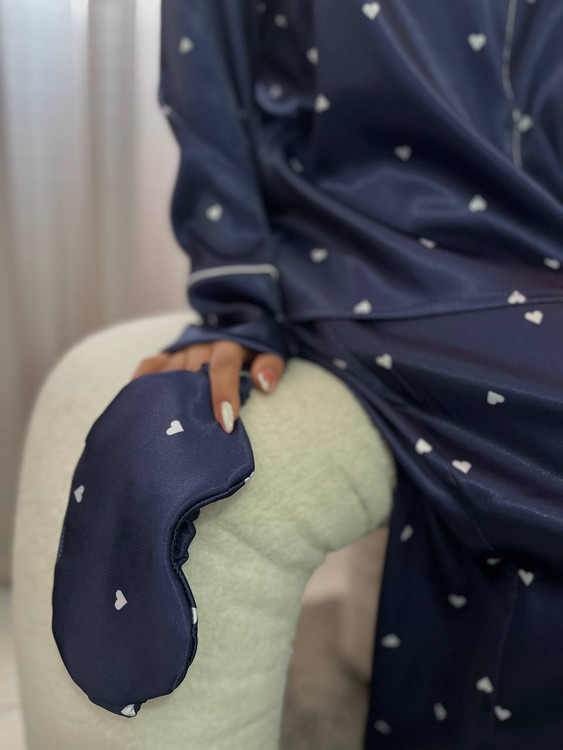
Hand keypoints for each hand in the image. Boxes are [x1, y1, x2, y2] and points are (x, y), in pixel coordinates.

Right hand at [129, 341, 284, 433]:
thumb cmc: (252, 350)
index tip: (225, 422)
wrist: (234, 326)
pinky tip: (139, 405)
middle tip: (191, 434)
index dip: (223, 393)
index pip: (223, 366)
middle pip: (191, 373)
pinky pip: (149, 367)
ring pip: (169, 373)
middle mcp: (201, 345)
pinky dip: (142, 383)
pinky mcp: (166, 355)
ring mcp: (181, 350)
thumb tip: (264, 383)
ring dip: (168, 398)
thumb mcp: (270, 353)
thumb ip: (271, 366)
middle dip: (193, 403)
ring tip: (163, 428)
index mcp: (228, 344)